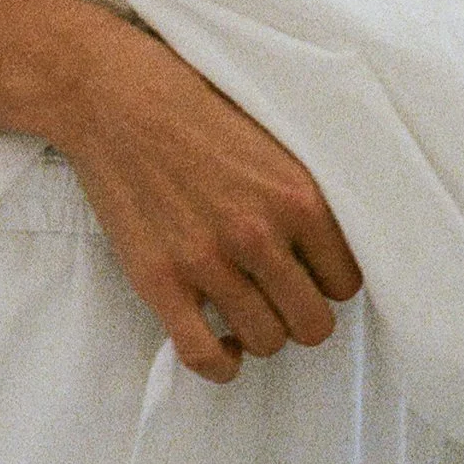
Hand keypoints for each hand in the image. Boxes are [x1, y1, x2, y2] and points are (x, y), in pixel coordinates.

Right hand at [43, 5, 362, 384]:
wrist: (115, 98)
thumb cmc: (197, 108)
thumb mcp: (274, 137)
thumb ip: (306, 193)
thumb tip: (335, 245)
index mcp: (298, 196)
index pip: (348, 281)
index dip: (332, 282)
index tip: (314, 273)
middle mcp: (258, 235)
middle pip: (313, 323)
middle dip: (303, 315)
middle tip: (285, 296)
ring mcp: (206, 262)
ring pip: (265, 342)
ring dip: (262, 333)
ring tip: (250, 310)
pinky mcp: (159, 282)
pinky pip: (203, 355)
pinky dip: (221, 365)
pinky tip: (224, 348)